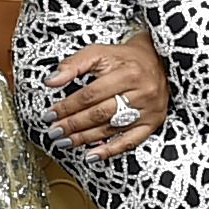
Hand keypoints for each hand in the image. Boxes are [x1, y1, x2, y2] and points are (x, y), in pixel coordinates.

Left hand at [46, 31, 169, 157]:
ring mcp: (148, 110)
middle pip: (100, 113)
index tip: (51, 114)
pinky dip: (109, 150)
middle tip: (54, 131)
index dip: (68, 106)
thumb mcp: (100, 52)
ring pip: (111, 129)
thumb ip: (74, 64)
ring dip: (84, 138)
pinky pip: (129, 141)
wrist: (157, 60)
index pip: (91, 94)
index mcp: (128, 73)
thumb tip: (51, 81)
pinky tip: (91, 155)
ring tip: (65, 142)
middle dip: (73, 124)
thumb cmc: (126, 58)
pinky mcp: (152, 122)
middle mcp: (141, 93)